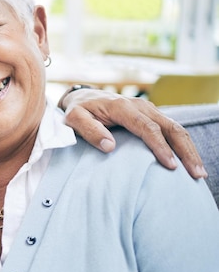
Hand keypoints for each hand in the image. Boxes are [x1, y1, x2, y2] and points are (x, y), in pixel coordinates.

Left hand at [59, 87, 206, 178]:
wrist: (82, 97)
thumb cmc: (77, 111)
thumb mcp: (74, 119)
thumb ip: (89, 131)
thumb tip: (110, 146)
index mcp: (122, 107)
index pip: (147, 127)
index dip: (160, 146)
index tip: (170, 166)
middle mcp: (140, 106)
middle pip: (169, 127)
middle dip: (185, 151)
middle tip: (196, 174)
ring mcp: (148, 109)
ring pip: (175, 128)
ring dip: (189, 149)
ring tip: (199, 173)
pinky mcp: (152, 115)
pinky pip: (171, 129)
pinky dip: (183, 144)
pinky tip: (190, 161)